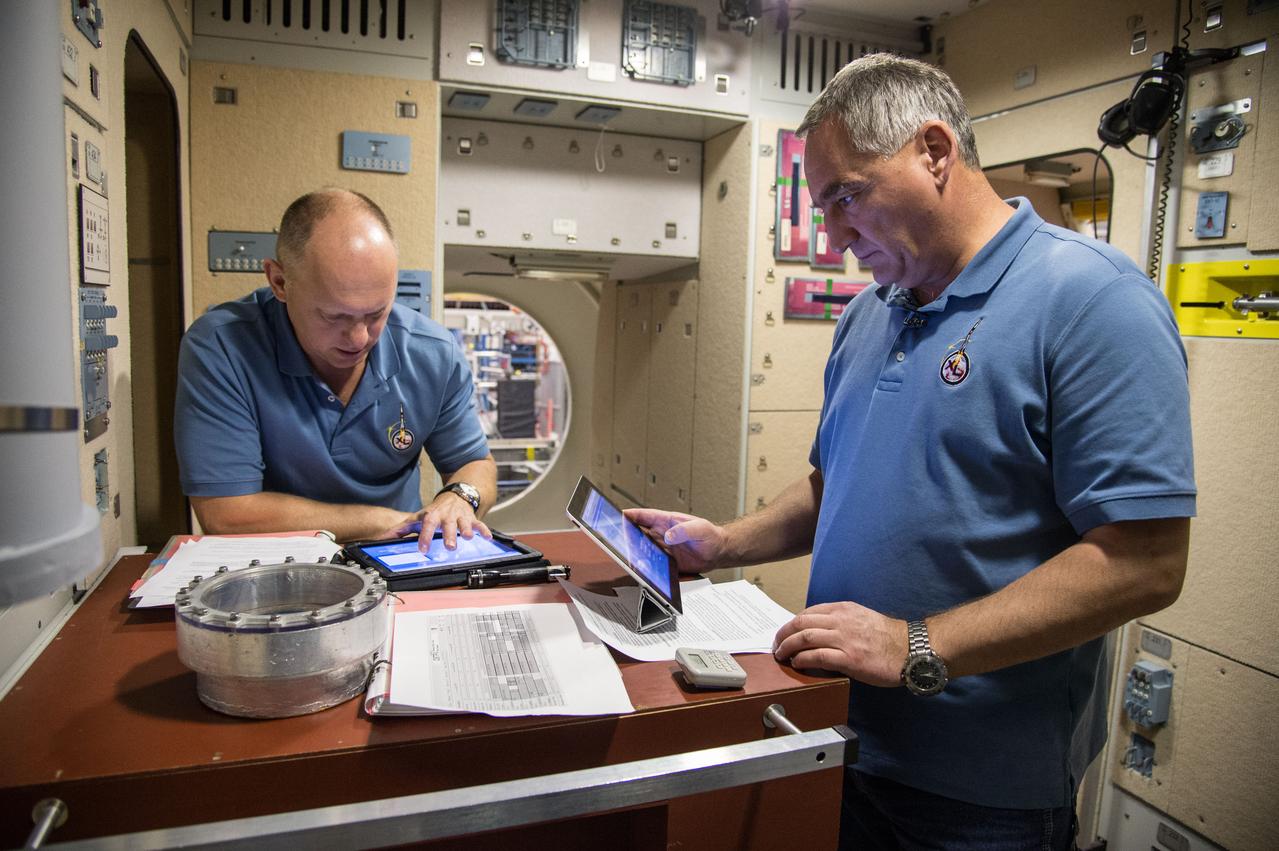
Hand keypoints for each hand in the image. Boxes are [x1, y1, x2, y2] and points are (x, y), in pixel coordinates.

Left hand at [375, 495, 491, 550]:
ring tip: (468, 537)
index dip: (425, 536)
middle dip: (449, 535)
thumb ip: (403, 528)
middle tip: (450, 546)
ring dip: (466, 530)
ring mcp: (460, 517)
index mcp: (433, 515)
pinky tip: (487, 537)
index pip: (427, 525)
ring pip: (464, 523)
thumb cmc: (436, 510)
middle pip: (448, 525)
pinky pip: (479, 524)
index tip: (423, 548)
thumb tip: (385, 538)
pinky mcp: (472, 518)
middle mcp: (447, 515)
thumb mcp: (419, 516)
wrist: (456, 495)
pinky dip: (483, 530)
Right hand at [623, 508, 725, 574]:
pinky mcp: (665, 562)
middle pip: (637, 533)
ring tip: (625, 556)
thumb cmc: (710, 535)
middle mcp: (661, 534)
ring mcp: (662, 548)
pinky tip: (640, 569)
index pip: (644, 515)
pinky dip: (644, 566)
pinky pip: (651, 563)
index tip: (618, 515)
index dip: (630, 515)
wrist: (718, 552)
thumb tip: (669, 535)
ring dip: (633, 552)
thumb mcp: (699, 529)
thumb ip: (684, 530)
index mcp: (666, 521)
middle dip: (626, 535)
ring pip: (641, 549)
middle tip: (616, 539)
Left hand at [772, 602, 906, 686]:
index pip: (809, 612)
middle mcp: (842, 621)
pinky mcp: (849, 658)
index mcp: (844, 609)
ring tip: (781, 655)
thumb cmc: (888, 637)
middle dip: (783, 634)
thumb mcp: (862, 618)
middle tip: (776, 645)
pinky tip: (797, 663)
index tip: (785, 633)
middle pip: (801, 622)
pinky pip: (817, 656)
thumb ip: (841, 621)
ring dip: (788, 646)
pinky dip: (802, 659)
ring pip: (805, 637)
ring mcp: (845, 639)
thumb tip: (820, 632)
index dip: (792, 623)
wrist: (911, 649)